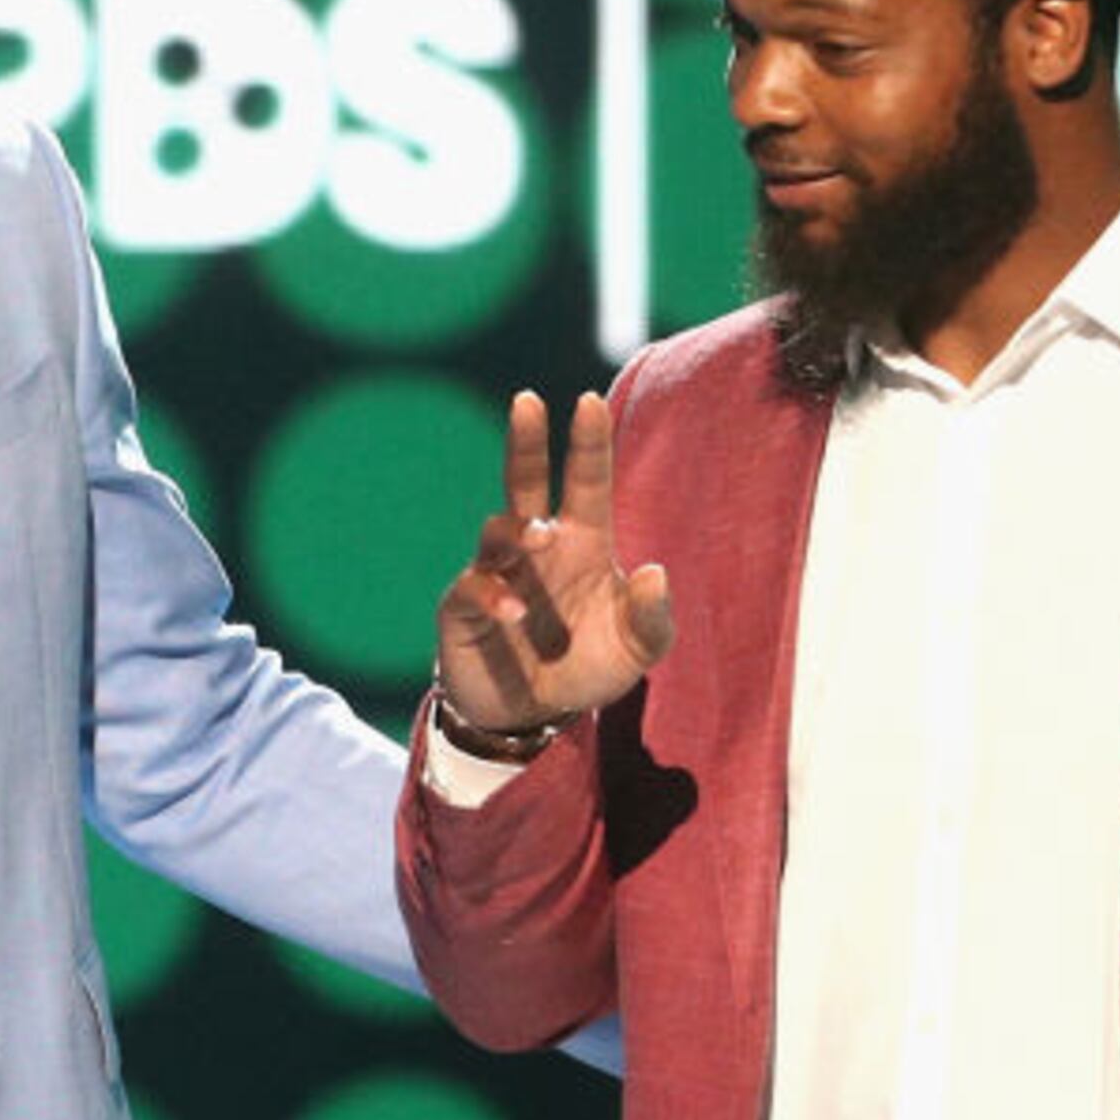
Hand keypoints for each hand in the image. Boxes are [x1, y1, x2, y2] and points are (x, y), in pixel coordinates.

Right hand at [434, 390, 674, 735]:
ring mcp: (498, 573)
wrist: (534, 717)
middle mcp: (537, 548)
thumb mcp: (638, 650)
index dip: (588, 443)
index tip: (588, 401)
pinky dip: (496, 594)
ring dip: (517, 528)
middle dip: (525, 442)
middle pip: (524, 482)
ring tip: (539, 538)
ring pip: (497, 529)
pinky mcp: (465, 608)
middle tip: (526, 401)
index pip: (585, 481)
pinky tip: (517, 610)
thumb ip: (654, 617)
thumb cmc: (587, 666)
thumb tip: (655, 571)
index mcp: (581, 542)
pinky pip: (474, 588)